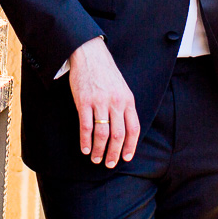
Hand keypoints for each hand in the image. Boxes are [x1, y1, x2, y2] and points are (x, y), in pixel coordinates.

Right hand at [68, 37, 139, 167]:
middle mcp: (116, 102)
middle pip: (118, 135)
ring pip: (102, 134)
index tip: (125, 157)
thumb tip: (125, 129)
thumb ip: (124, 106)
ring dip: (99, 150)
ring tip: (96, 159)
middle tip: (109, 164)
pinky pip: (86, 126)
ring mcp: (100, 102)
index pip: (133, 129)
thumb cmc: (106, 72)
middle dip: (114, 153)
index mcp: (128, 100)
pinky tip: (85, 148)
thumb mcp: (122, 88)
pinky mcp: (84, 101)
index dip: (130, 146)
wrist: (89, 54)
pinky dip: (85, 141)